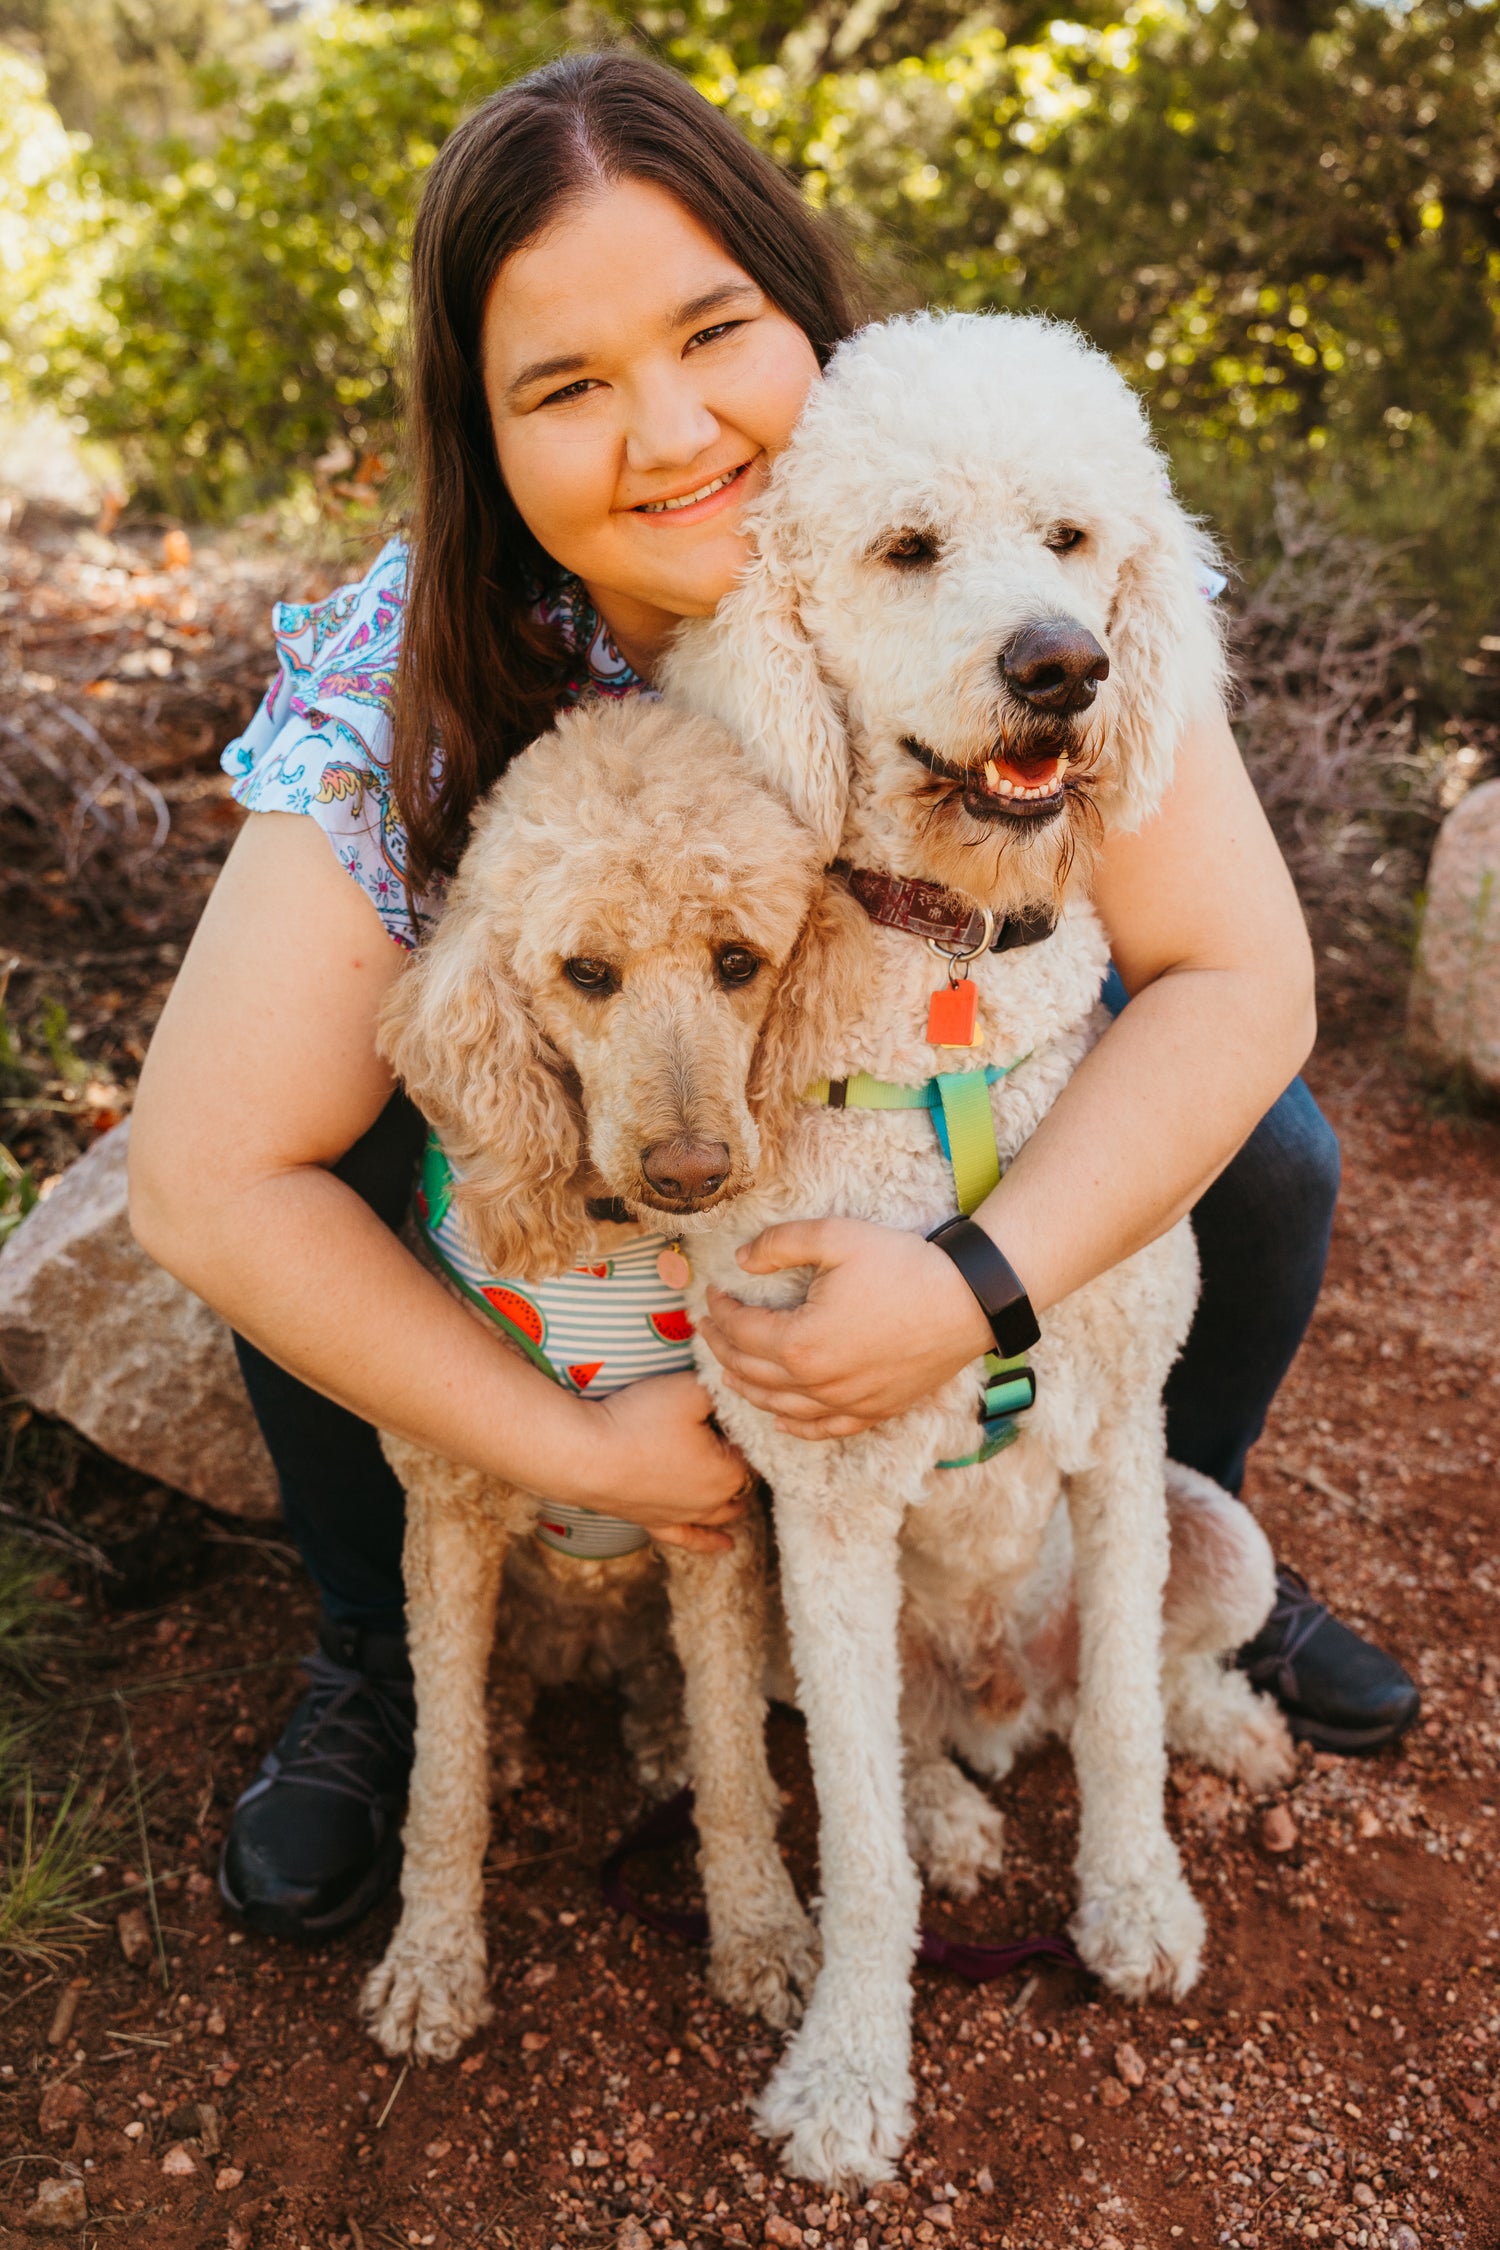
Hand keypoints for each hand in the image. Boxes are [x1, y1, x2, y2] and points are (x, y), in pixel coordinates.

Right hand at [573, 1372, 751, 1553]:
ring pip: (722, 1514)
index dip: (745, 1432)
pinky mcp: (654, 1523)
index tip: (733, 1417)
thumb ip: (720, 1389)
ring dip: (735, 1503)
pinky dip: (709, 1542)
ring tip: (743, 1495)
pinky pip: (690, 1538)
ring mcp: (682, 1516)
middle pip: (742, 1484)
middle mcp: (711, 1502)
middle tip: (736, 1442)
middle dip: (744, 1465)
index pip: (752, 1450)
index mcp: (729, 1472)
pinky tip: (725, 1545)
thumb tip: (735, 1393)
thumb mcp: (690, 1389)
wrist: (585, 1455)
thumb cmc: (639, 1420)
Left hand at [697, 1217, 994, 1437]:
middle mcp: (817, 1383)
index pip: (741, 1331)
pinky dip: (795, 1426)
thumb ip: (779, 1244)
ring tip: (728, 1371)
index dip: (719, 1311)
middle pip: (751, 1372)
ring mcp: (846, 1403)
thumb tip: (740, 1259)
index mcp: (799, 1342)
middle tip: (708, 1330)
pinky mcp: (874, 1411)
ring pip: (779, 1406)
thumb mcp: (835, 1236)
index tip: (711, 1293)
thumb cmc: (903, 1265)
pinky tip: (780, 1418)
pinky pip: (823, 1429)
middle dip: (722, 1348)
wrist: (967, 1300)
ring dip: (747, 1389)